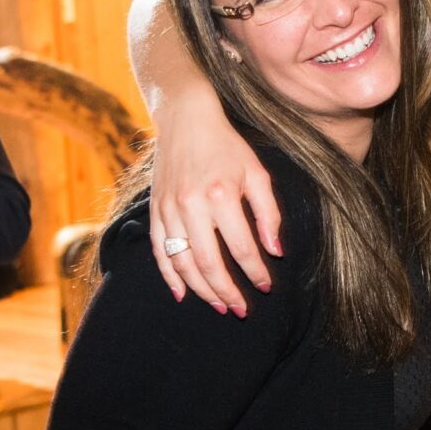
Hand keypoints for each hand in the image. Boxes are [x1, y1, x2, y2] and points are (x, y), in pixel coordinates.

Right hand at [148, 94, 282, 314]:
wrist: (185, 119)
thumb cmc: (227, 146)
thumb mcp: (257, 173)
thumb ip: (269, 214)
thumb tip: (275, 251)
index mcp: (222, 195)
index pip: (242, 247)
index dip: (256, 272)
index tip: (266, 287)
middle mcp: (192, 205)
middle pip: (210, 263)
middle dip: (227, 292)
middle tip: (242, 310)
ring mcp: (169, 210)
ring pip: (184, 263)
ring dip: (202, 290)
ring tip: (220, 306)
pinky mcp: (155, 210)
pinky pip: (159, 252)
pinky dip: (170, 277)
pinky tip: (183, 294)